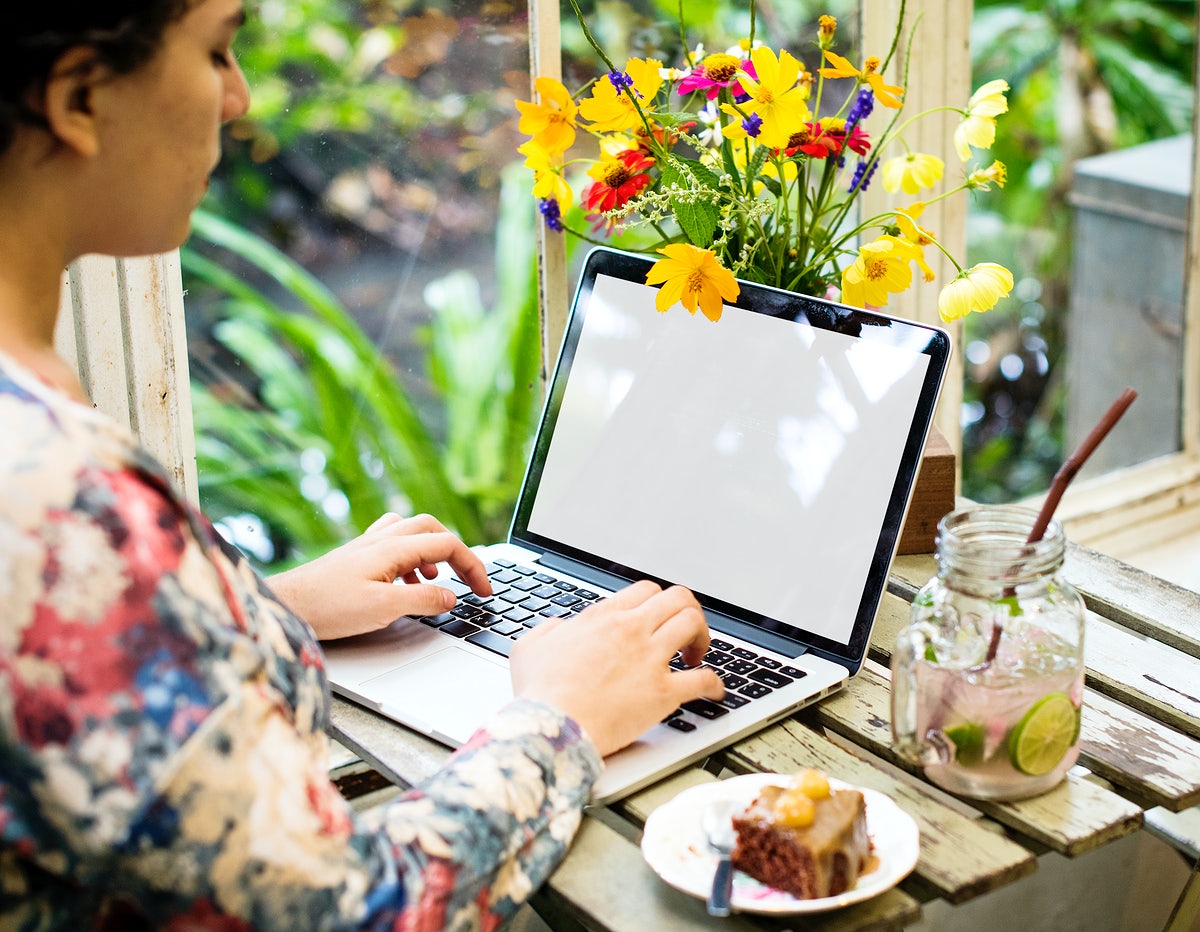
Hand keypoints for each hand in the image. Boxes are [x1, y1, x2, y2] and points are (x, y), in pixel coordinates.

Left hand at [266, 513, 491, 640]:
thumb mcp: (383, 608)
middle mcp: (381, 540)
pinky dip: (410, 559)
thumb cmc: (327, 607)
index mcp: (393, 548)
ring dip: (432, 553)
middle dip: (456, 551)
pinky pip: (392, 544)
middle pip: (432, 528)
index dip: (473, 566)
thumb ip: (422, 600)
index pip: (447, 544)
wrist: (286, 604)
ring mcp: (367, 546)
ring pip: (411, 533)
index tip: (484, 591)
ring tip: (437, 582)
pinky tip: (404, 583)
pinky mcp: (355, 557)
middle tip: (467, 578)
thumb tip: (451, 597)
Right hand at [509, 581, 724, 756]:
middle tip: (685, 631)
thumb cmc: (539, 692)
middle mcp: (631, 630)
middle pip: (677, 598)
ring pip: (693, 624)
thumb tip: (560, 628)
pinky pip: (702, 679)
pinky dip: (714, 683)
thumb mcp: (530, 648)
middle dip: (687, 610)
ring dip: (702, 637)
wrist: (552, 726)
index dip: (656, 602)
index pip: (645, 590)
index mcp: (603, 617)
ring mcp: (650, 659)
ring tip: (696, 655)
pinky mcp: (663, 692)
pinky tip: (714, 690)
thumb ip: (548, 630)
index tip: (657, 618)